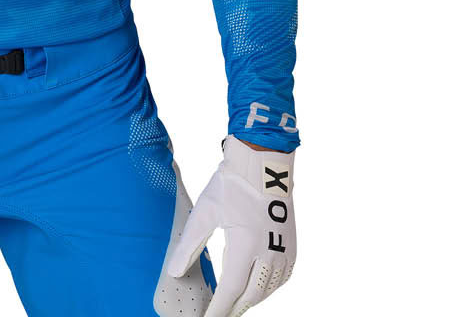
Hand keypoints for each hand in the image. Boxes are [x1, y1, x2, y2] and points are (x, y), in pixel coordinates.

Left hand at [166, 137, 295, 316]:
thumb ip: (189, 245)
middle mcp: (269, 253)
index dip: (219, 310)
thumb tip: (174, 272)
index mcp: (245, 245)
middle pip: (250, 295)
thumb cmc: (231, 185)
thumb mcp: (205, 212)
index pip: (231, 290)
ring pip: (266, 290)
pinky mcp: (292, 247)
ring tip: (232, 306)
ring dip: (249, 301)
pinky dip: (266, 289)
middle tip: (217, 316)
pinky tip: (255, 289)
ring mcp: (284, 252)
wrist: (263, 163)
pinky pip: (280, 280)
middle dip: (233, 309)